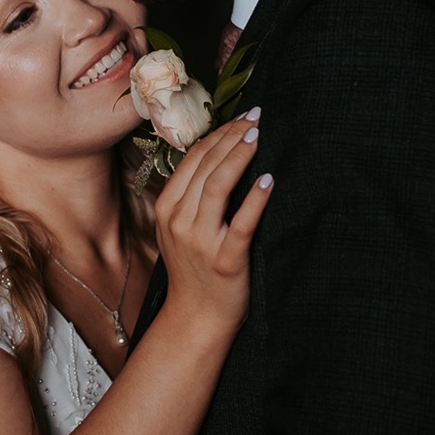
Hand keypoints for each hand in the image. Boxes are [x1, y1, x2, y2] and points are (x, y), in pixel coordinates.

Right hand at [152, 107, 272, 332]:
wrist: (196, 318)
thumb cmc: (195, 271)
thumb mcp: (180, 229)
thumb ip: (191, 196)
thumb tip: (220, 155)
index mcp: (167, 208)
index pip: (192, 159)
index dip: (217, 134)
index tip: (241, 117)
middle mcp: (179, 221)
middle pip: (205, 166)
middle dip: (232, 136)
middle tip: (257, 117)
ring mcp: (200, 241)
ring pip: (218, 186)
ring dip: (240, 156)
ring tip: (260, 136)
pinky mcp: (226, 259)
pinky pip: (242, 222)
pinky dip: (255, 199)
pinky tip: (268, 180)